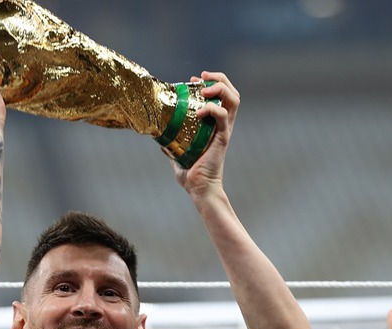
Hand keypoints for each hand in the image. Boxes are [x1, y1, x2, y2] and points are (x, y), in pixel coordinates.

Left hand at [169, 71, 239, 198]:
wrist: (199, 188)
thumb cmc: (191, 174)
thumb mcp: (177, 154)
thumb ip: (170, 144)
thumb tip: (157, 138)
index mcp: (215, 125)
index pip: (222, 96)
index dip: (211, 82)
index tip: (195, 79)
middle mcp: (223, 125)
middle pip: (232, 93)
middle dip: (219, 79)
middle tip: (202, 78)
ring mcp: (224, 130)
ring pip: (234, 100)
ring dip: (220, 88)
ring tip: (204, 90)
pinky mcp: (222, 137)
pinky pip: (223, 116)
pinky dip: (212, 108)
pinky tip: (200, 111)